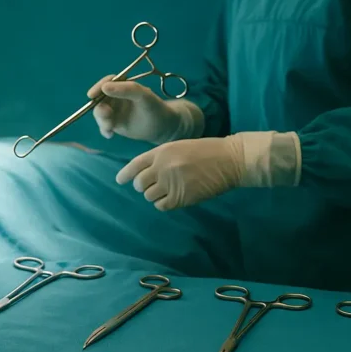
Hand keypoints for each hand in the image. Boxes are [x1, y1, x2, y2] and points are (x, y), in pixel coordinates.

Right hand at [87, 76, 182, 143]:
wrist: (163, 128)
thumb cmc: (155, 108)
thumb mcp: (143, 96)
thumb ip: (126, 89)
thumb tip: (104, 87)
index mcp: (123, 86)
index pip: (107, 83)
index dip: (98, 87)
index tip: (91, 95)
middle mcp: (116, 97)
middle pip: (99, 99)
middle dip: (99, 107)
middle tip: (107, 115)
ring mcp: (115, 111)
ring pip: (99, 113)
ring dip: (102, 120)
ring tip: (110, 128)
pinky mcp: (115, 124)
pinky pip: (103, 125)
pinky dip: (104, 129)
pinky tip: (110, 135)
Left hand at [115, 137, 244, 210]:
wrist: (230, 159)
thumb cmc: (207, 151)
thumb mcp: (179, 146)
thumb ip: (161, 158)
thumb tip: (146, 173)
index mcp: (161, 152)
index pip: (135, 165)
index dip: (125, 174)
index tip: (120, 180)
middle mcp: (162, 167)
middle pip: (139, 184)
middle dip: (144, 186)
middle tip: (154, 185)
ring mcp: (171, 182)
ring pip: (149, 196)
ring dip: (155, 195)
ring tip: (168, 190)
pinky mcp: (181, 197)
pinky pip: (161, 205)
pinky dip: (164, 203)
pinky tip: (173, 198)